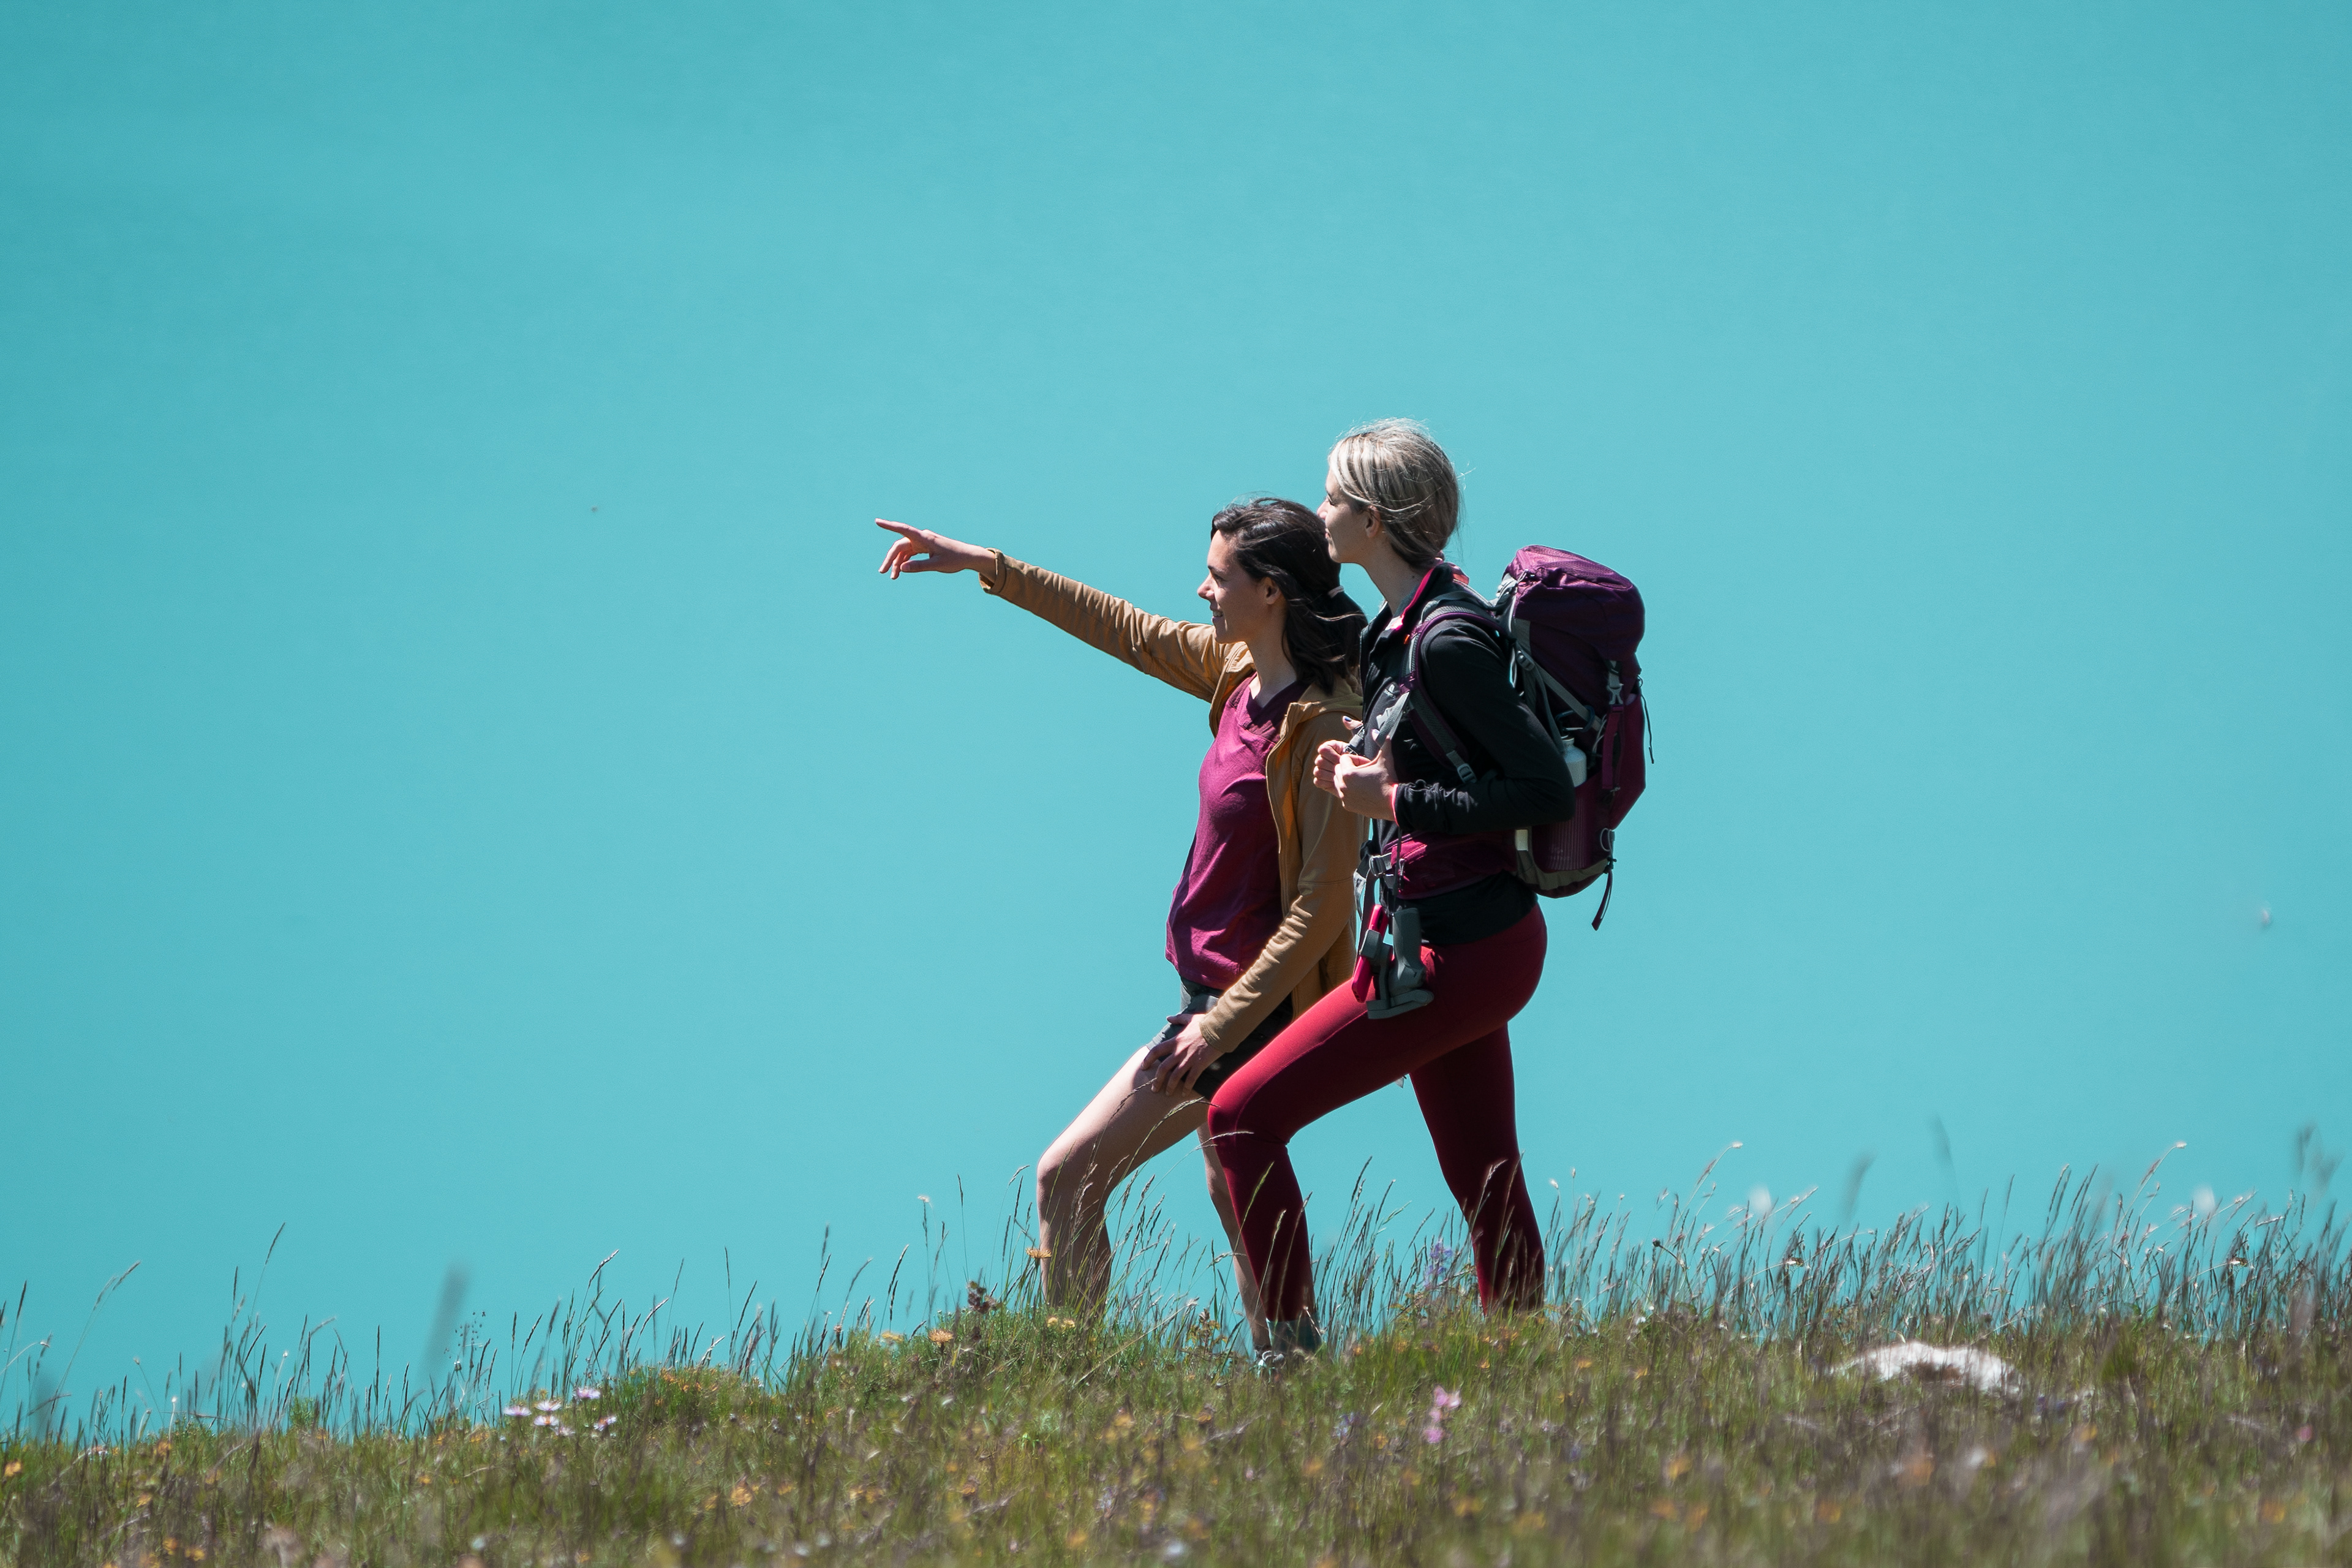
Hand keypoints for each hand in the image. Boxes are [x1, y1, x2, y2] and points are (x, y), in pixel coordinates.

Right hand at [875, 519, 991, 577]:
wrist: (968, 556)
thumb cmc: (955, 559)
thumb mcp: (937, 565)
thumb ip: (919, 566)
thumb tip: (901, 568)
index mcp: (925, 538)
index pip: (904, 530)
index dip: (889, 526)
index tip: (877, 521)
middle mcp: (922, 538)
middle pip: (900, 546)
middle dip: (890, 559)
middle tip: (882, 572)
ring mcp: (922, 542)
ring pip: (904, 551)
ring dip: (897, 563)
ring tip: (893, 578)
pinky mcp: (924, 547)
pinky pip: (910, 553)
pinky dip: (904, 562)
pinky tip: (900, 571)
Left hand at [1143, 1014, 1222, 1096]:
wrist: (1219, 1029)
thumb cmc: (1205, 1023)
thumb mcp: (1190, 1018)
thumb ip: (1178, 1019)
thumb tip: (1168, 1018)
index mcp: (1175, 1041)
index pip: (1156, 1051)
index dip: (1148, 1059)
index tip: (1144, 1067)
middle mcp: (1179, 1052)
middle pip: (1163, 1068)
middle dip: (1157, 1080)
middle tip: (1154, 1089)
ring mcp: (1189, 1059)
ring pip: (1175, 1077)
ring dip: (1169, 1087)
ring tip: (1167, 1094)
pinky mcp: (1199, 1065)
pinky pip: (1191, 1080)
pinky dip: (1186, 1088)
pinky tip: (1184, 1094)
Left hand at [1314, 731, 1398, 821]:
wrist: (1392, 803)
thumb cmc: (1388, 780)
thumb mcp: (1385, 760)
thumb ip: (1381, 743)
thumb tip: (1376, 730)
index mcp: (1348, 772)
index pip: (1343, 759)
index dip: (1354, 759)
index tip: (1364, 764)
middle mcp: (1342, 785)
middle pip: (1338, 770)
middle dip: (1348, 769)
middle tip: (1362, 772)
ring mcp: (1343, 796)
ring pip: (1338, 782)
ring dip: (1347, 780)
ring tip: (1361, 781)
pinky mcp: (1346, 805)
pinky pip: (1342, 794)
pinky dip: (1349, 792)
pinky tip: (1361, 791)